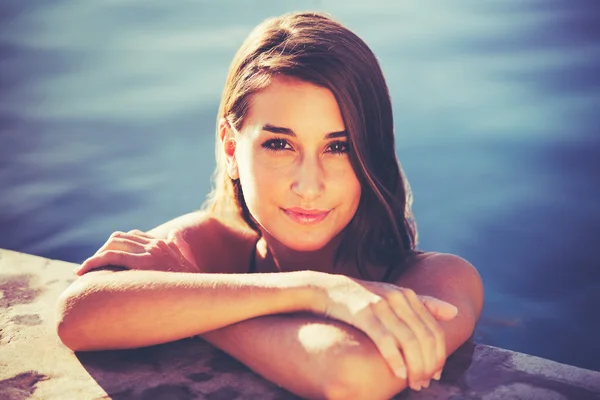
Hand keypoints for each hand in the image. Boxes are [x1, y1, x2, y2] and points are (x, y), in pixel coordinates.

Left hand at [74, 229, 198, 275]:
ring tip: (84, 271)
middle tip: (91, 267)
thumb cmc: (194, 285)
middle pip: (119, 238)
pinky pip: (110, 257)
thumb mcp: (187, 261)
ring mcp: (149, 252)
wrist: (202, 296)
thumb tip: (173, 233)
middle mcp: (155, 244)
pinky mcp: (142, 263)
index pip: (132, 237)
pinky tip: (83, 272)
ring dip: (95, 256)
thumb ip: (178, 246)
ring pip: (112, 245)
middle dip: (103, 251)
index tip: (105, 260)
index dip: (115, 247)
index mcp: (163, 243)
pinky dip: (93, 262)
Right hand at [314, 274, 457, 390]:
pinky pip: (385, 339)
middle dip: (428, 365)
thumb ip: (424, 303)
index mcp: (407, 295)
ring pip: (408, 341)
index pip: (434, 330)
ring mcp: (380, 305)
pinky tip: (398, 373)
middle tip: (424, 384)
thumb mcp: (394, 295)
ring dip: (415, 366)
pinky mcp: (363, 313)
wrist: (326, 289)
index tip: (436, 375)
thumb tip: (455, 312)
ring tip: (413, 383)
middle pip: (424, 337)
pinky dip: (395, 359)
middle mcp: (398, 298)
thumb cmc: (362, 297)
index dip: (439, 356)